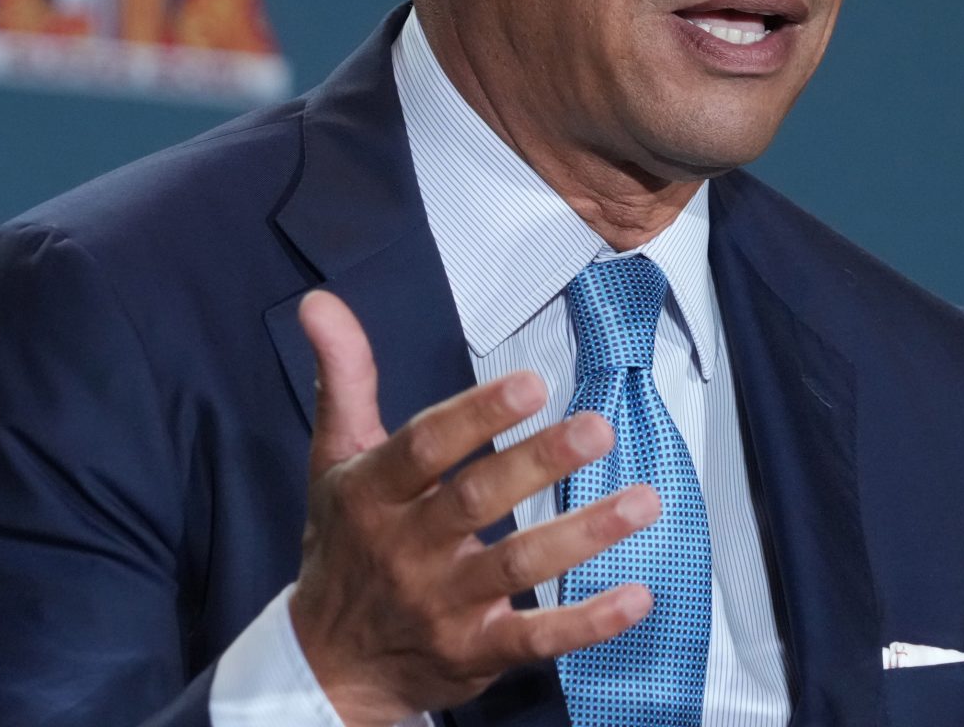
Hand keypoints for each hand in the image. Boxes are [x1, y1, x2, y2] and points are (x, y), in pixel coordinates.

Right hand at [288, 289, 659, 726]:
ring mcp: (443, 604)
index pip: (425, 447)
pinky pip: (534, 637)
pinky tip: (637, 597)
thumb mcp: (333, 459)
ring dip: (583, 534)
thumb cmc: (344, 542)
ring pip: (517, 565)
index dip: (477, 414)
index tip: (533, 382)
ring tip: (644, 500)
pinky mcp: (474, 651)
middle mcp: (406, 548)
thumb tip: (319, 303)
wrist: (328, 661)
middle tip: (599, 429)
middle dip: (539, 463)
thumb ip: (344, 377)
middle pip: (476, 500)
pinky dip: (587, 622)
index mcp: (373, 493)